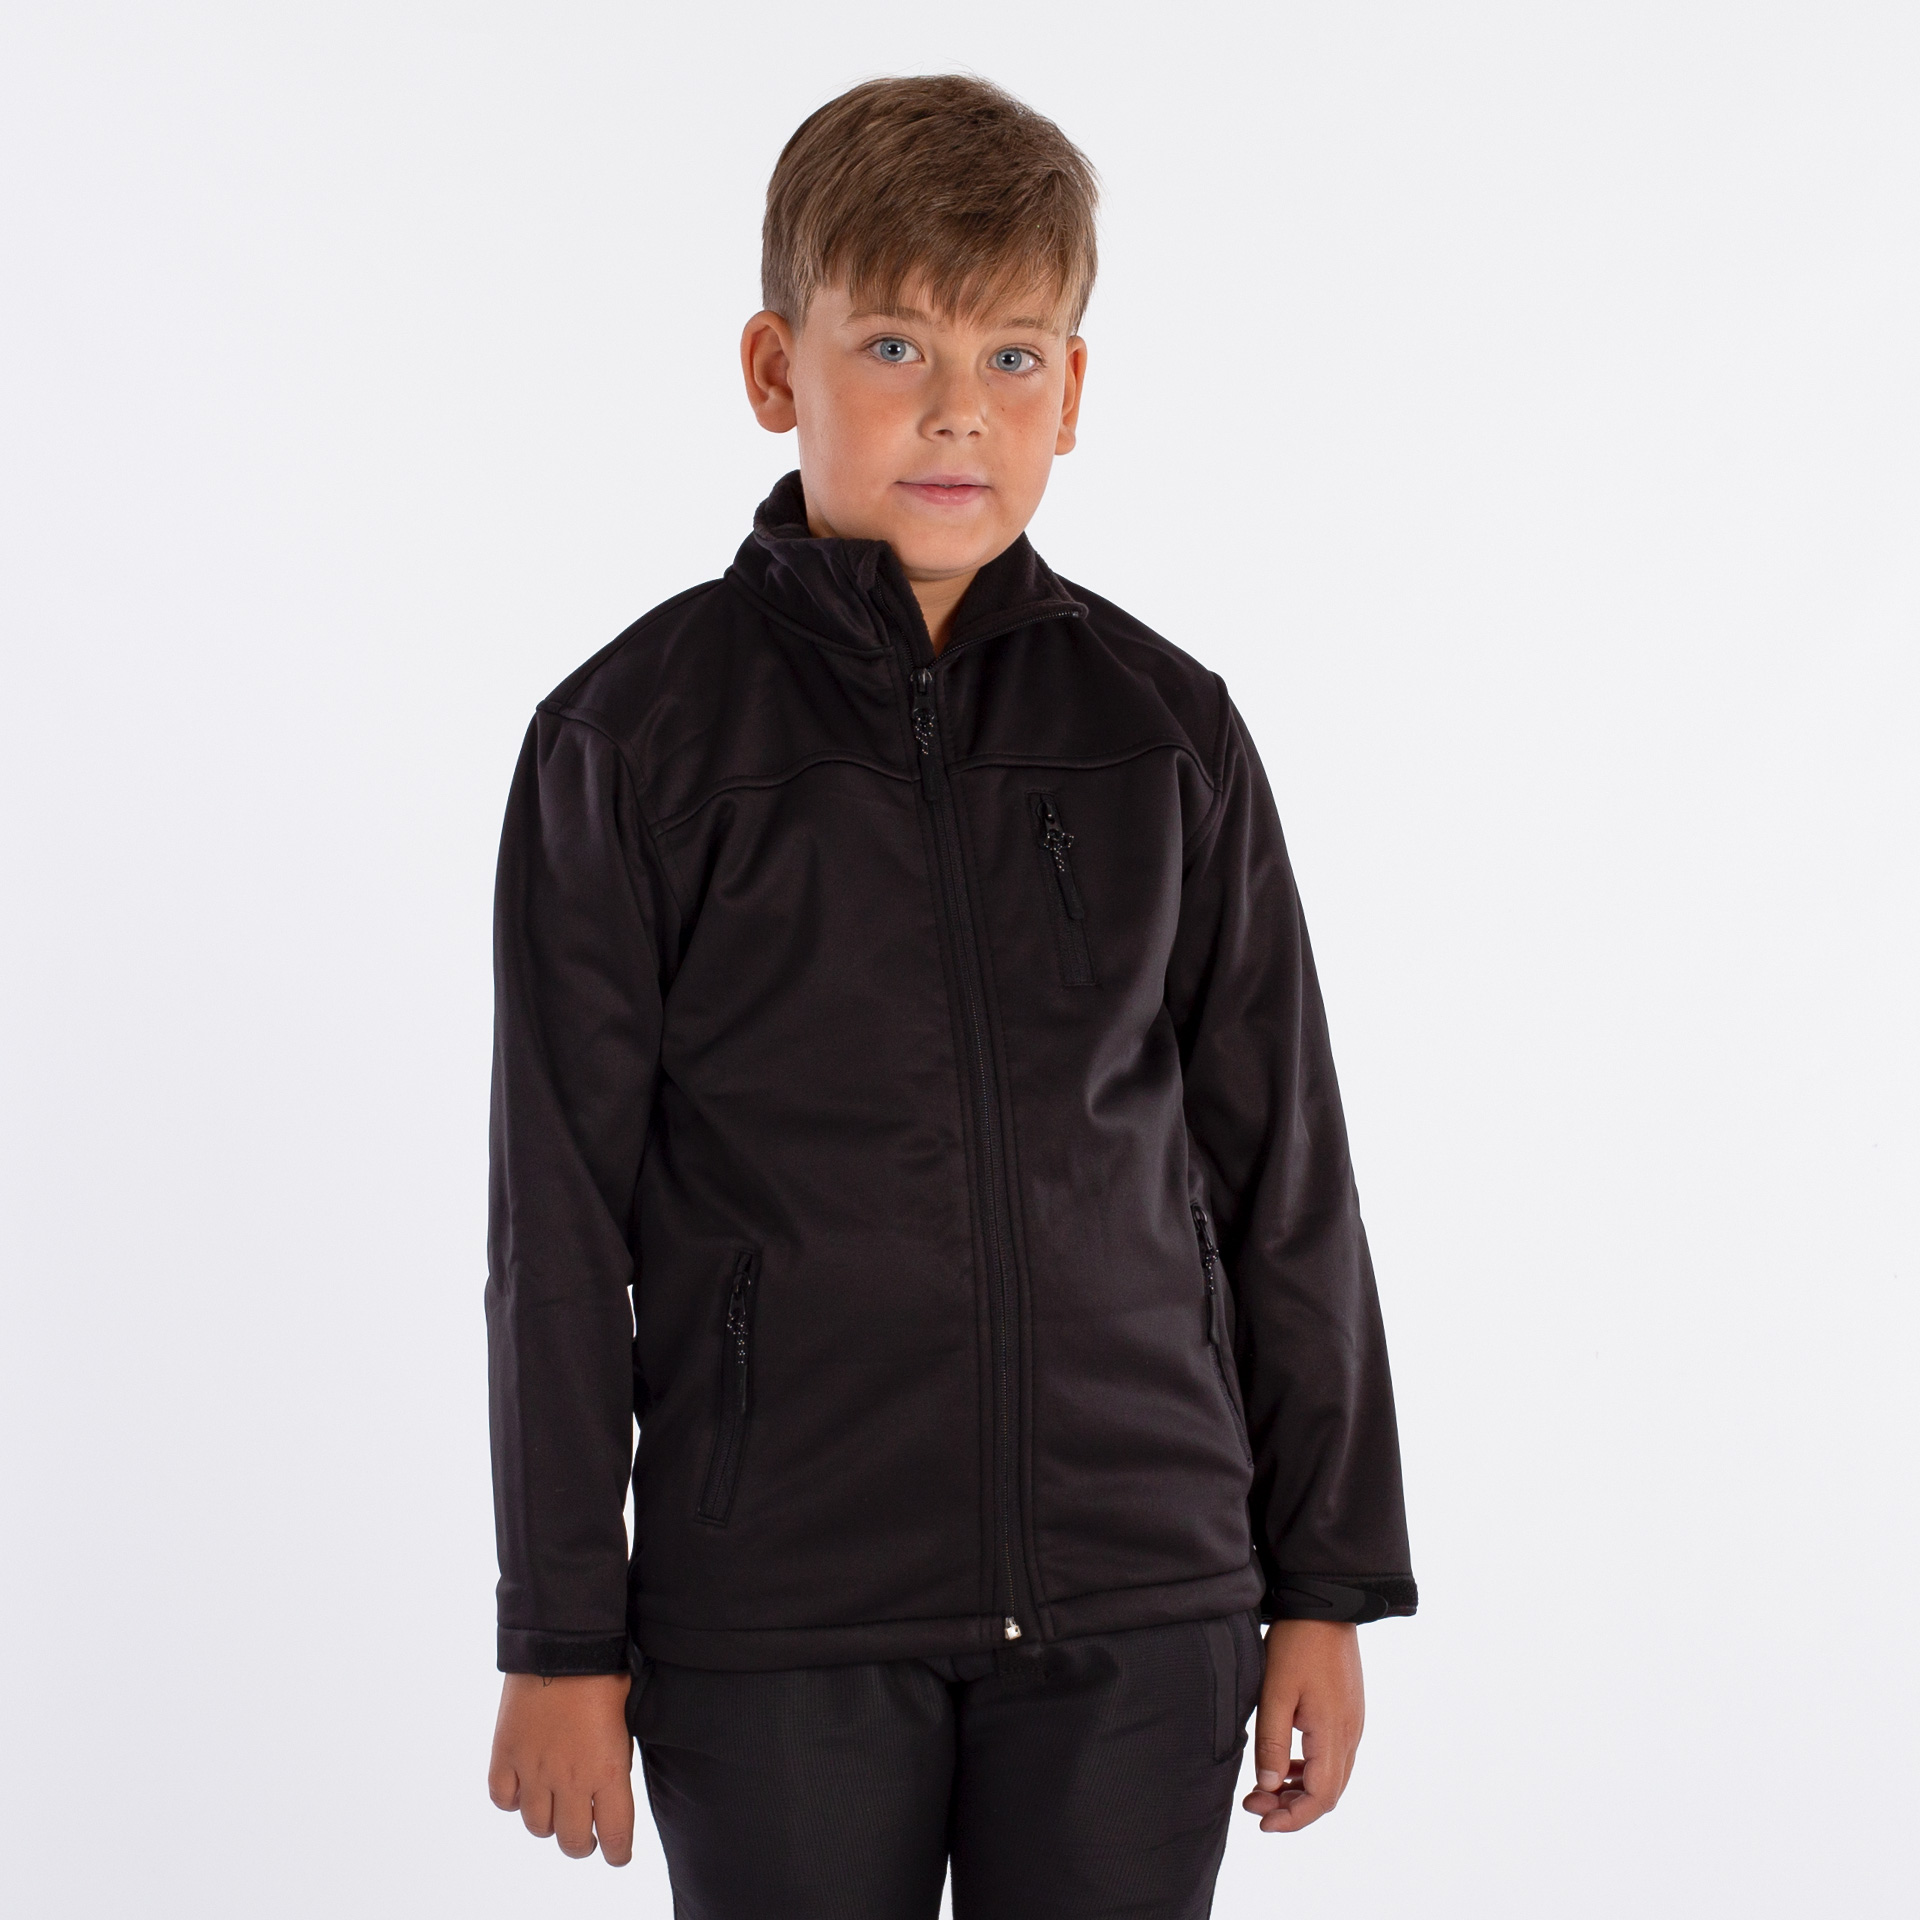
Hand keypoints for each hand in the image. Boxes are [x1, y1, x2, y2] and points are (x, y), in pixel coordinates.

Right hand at [488, 1672, 634, 1863]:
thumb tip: (613, 1782)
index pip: (615, 1836)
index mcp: (609, 1771)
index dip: (617, 1852)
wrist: (563, 1643)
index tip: (617, 1853)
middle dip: (582, 1843)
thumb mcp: (627, 1719)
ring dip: (548, 1822)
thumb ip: (616, 1760)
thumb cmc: (604, 1672)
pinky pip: (504, 1799)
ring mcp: (534, 1771)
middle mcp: (571, 1780)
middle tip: (585, 1833)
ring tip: (555, 1808)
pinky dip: (513, 1800)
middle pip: (572, 1842)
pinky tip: (524, 1787)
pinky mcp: (505, 1756)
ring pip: (537, 1827)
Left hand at [1243, 1619, 1363, 1832]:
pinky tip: (1282, 1764)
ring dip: (1298, 1790)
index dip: (1293, 1818)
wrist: (1327, 1605)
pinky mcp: (1347, 1713)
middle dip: (1291, 1808)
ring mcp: (1352, 1724)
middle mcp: (1350, 1735)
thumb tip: (1268, 1788)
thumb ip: (1272, 1742)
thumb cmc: (1298, 1644)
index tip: (1262, 1823)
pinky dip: (1307, 1770)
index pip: (1321, 1798)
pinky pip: (1331, 1757)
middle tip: (1252, 1805)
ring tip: (1261, 1789)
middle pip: (1327, 1793)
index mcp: (1333, 1734)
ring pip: (1330, 1777)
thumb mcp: (1275, 1692)